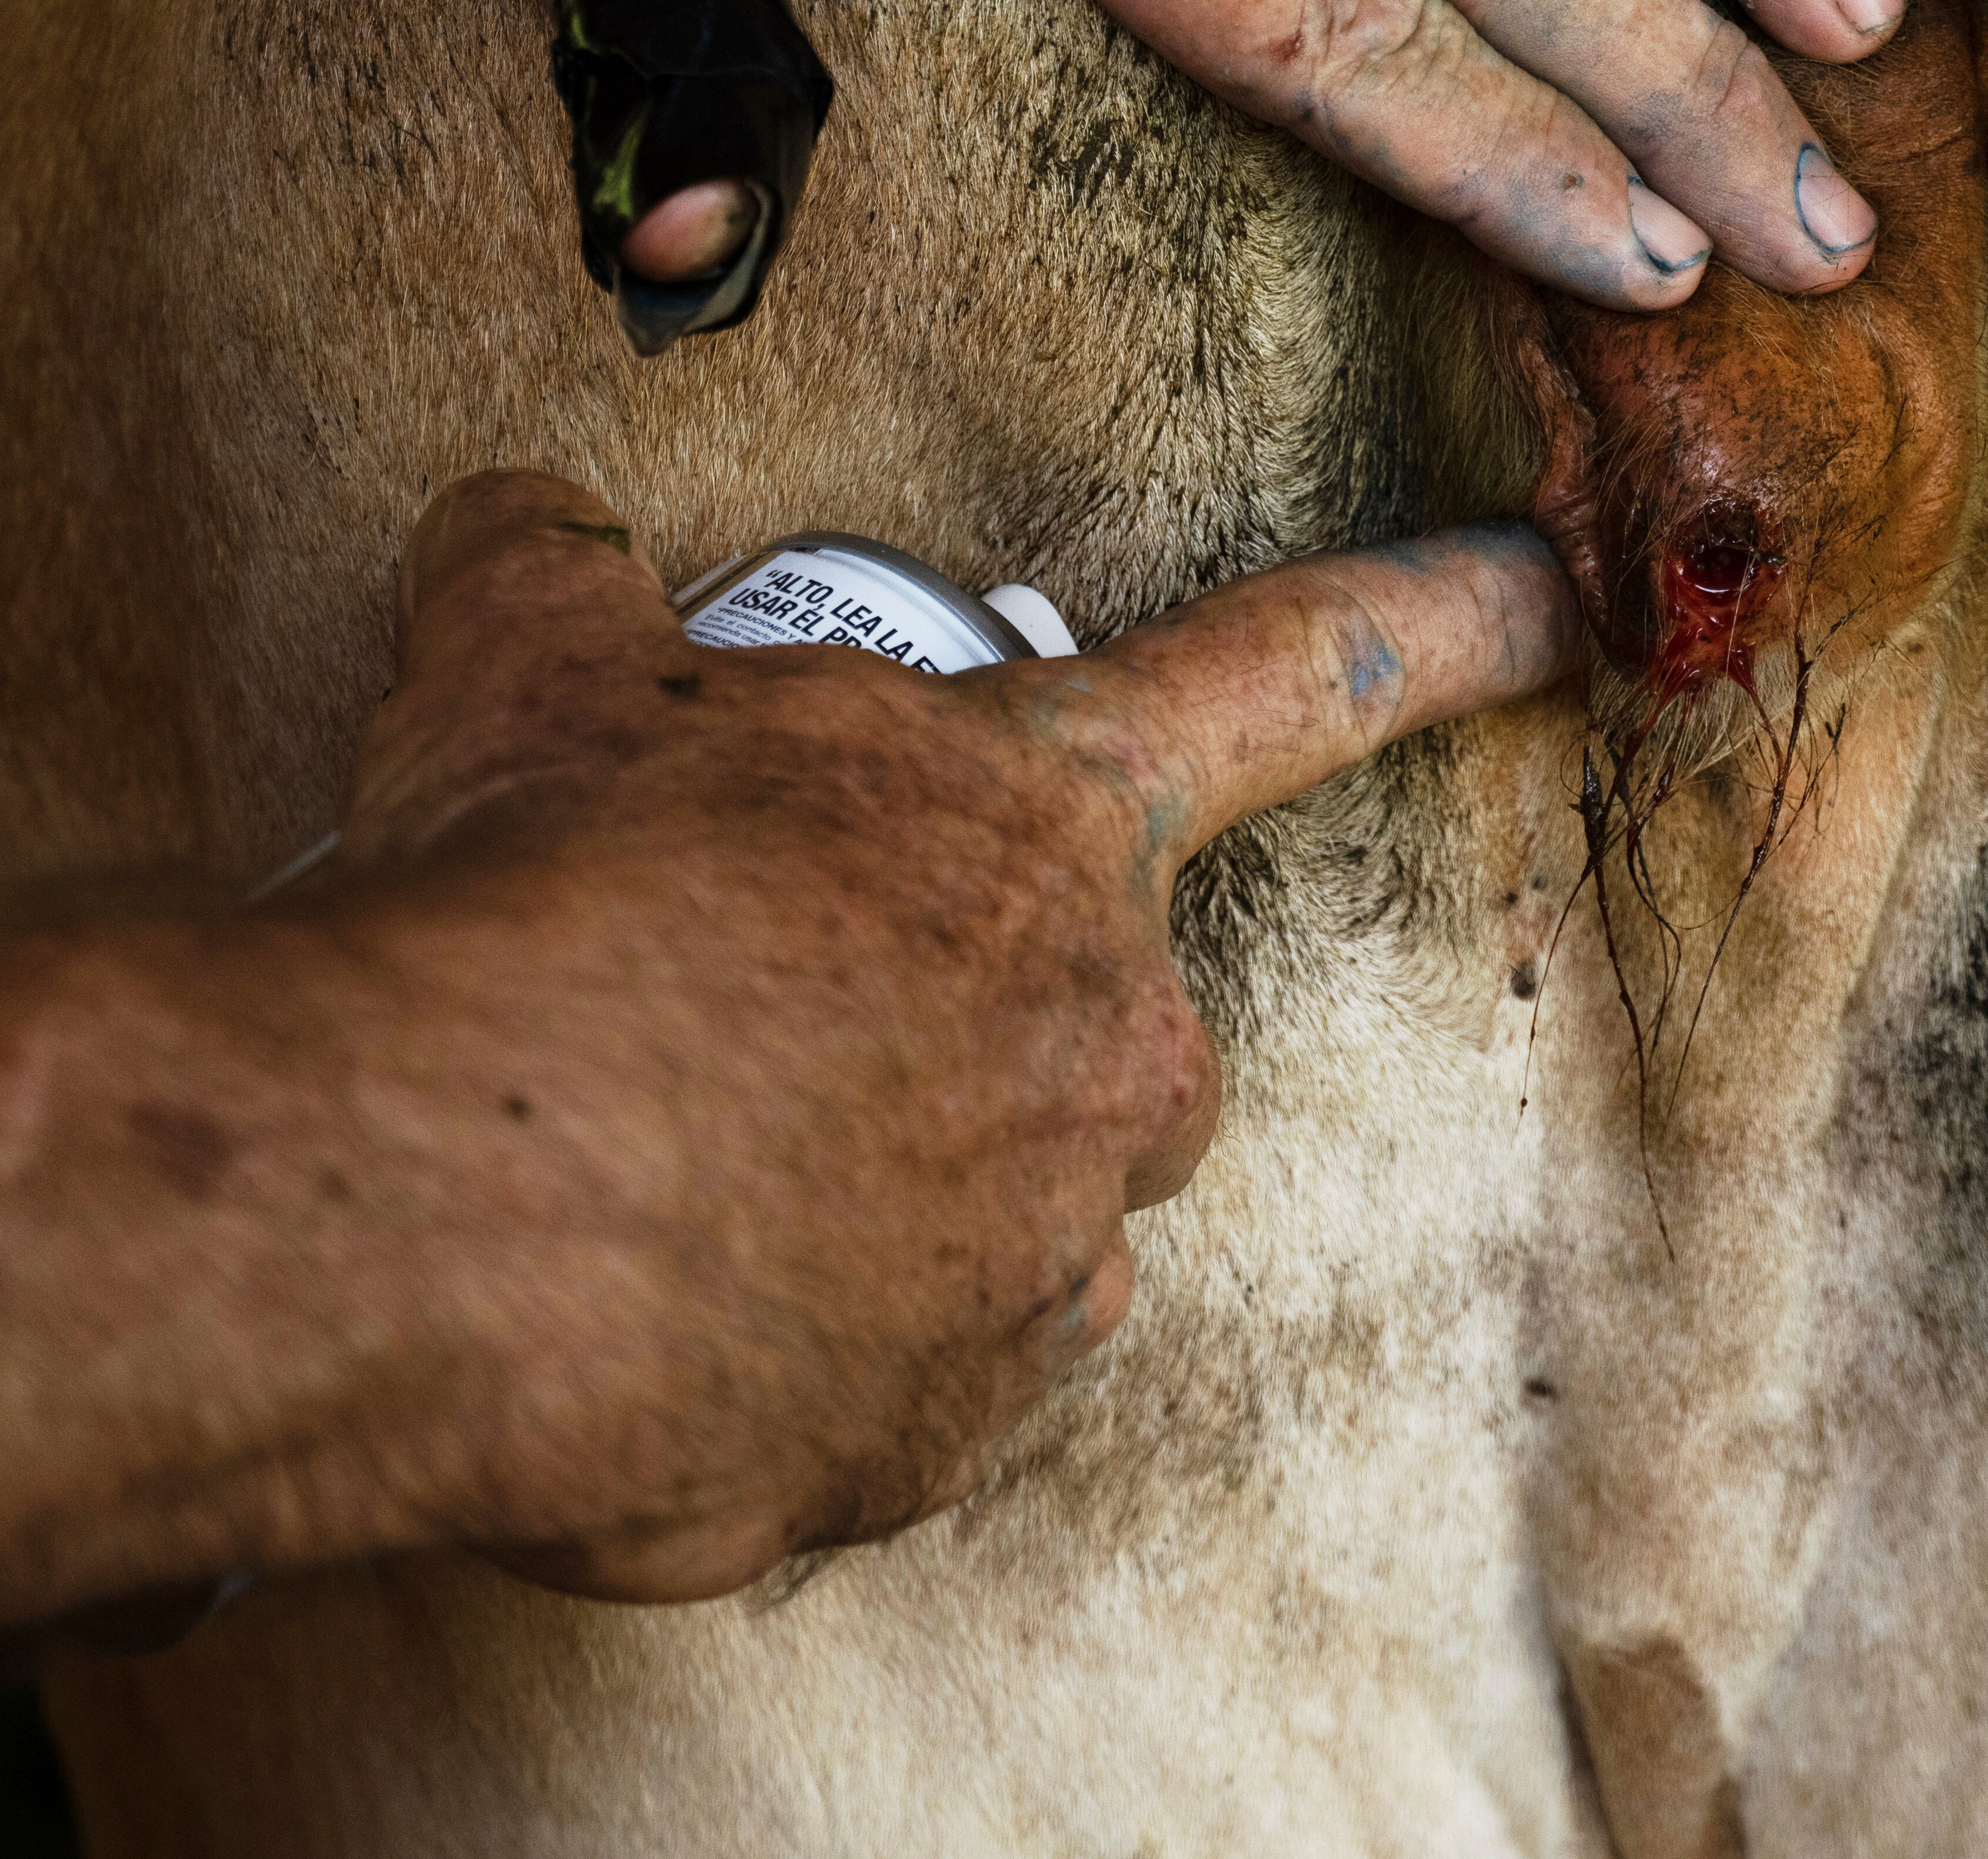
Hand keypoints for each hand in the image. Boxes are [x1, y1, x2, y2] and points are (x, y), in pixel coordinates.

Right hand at [315, 469, 1577, 1598]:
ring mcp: (1029, 1270)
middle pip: (1094, 1013)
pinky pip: (880, 1381)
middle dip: (956, 1006)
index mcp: (1044, 823)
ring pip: (991, 1213)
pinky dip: (780, 1344)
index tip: (1565, 603)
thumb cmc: (521, 915)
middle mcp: (1094, 1049)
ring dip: (865, 1185)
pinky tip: (648, 1291)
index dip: (1447, 620)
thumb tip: (531, 538)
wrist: (422, 1210)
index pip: (1294, 674)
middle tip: (755, 1001)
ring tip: (667, 1157)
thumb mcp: (525, 660)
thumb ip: (566, 575)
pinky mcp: (921, 1449)